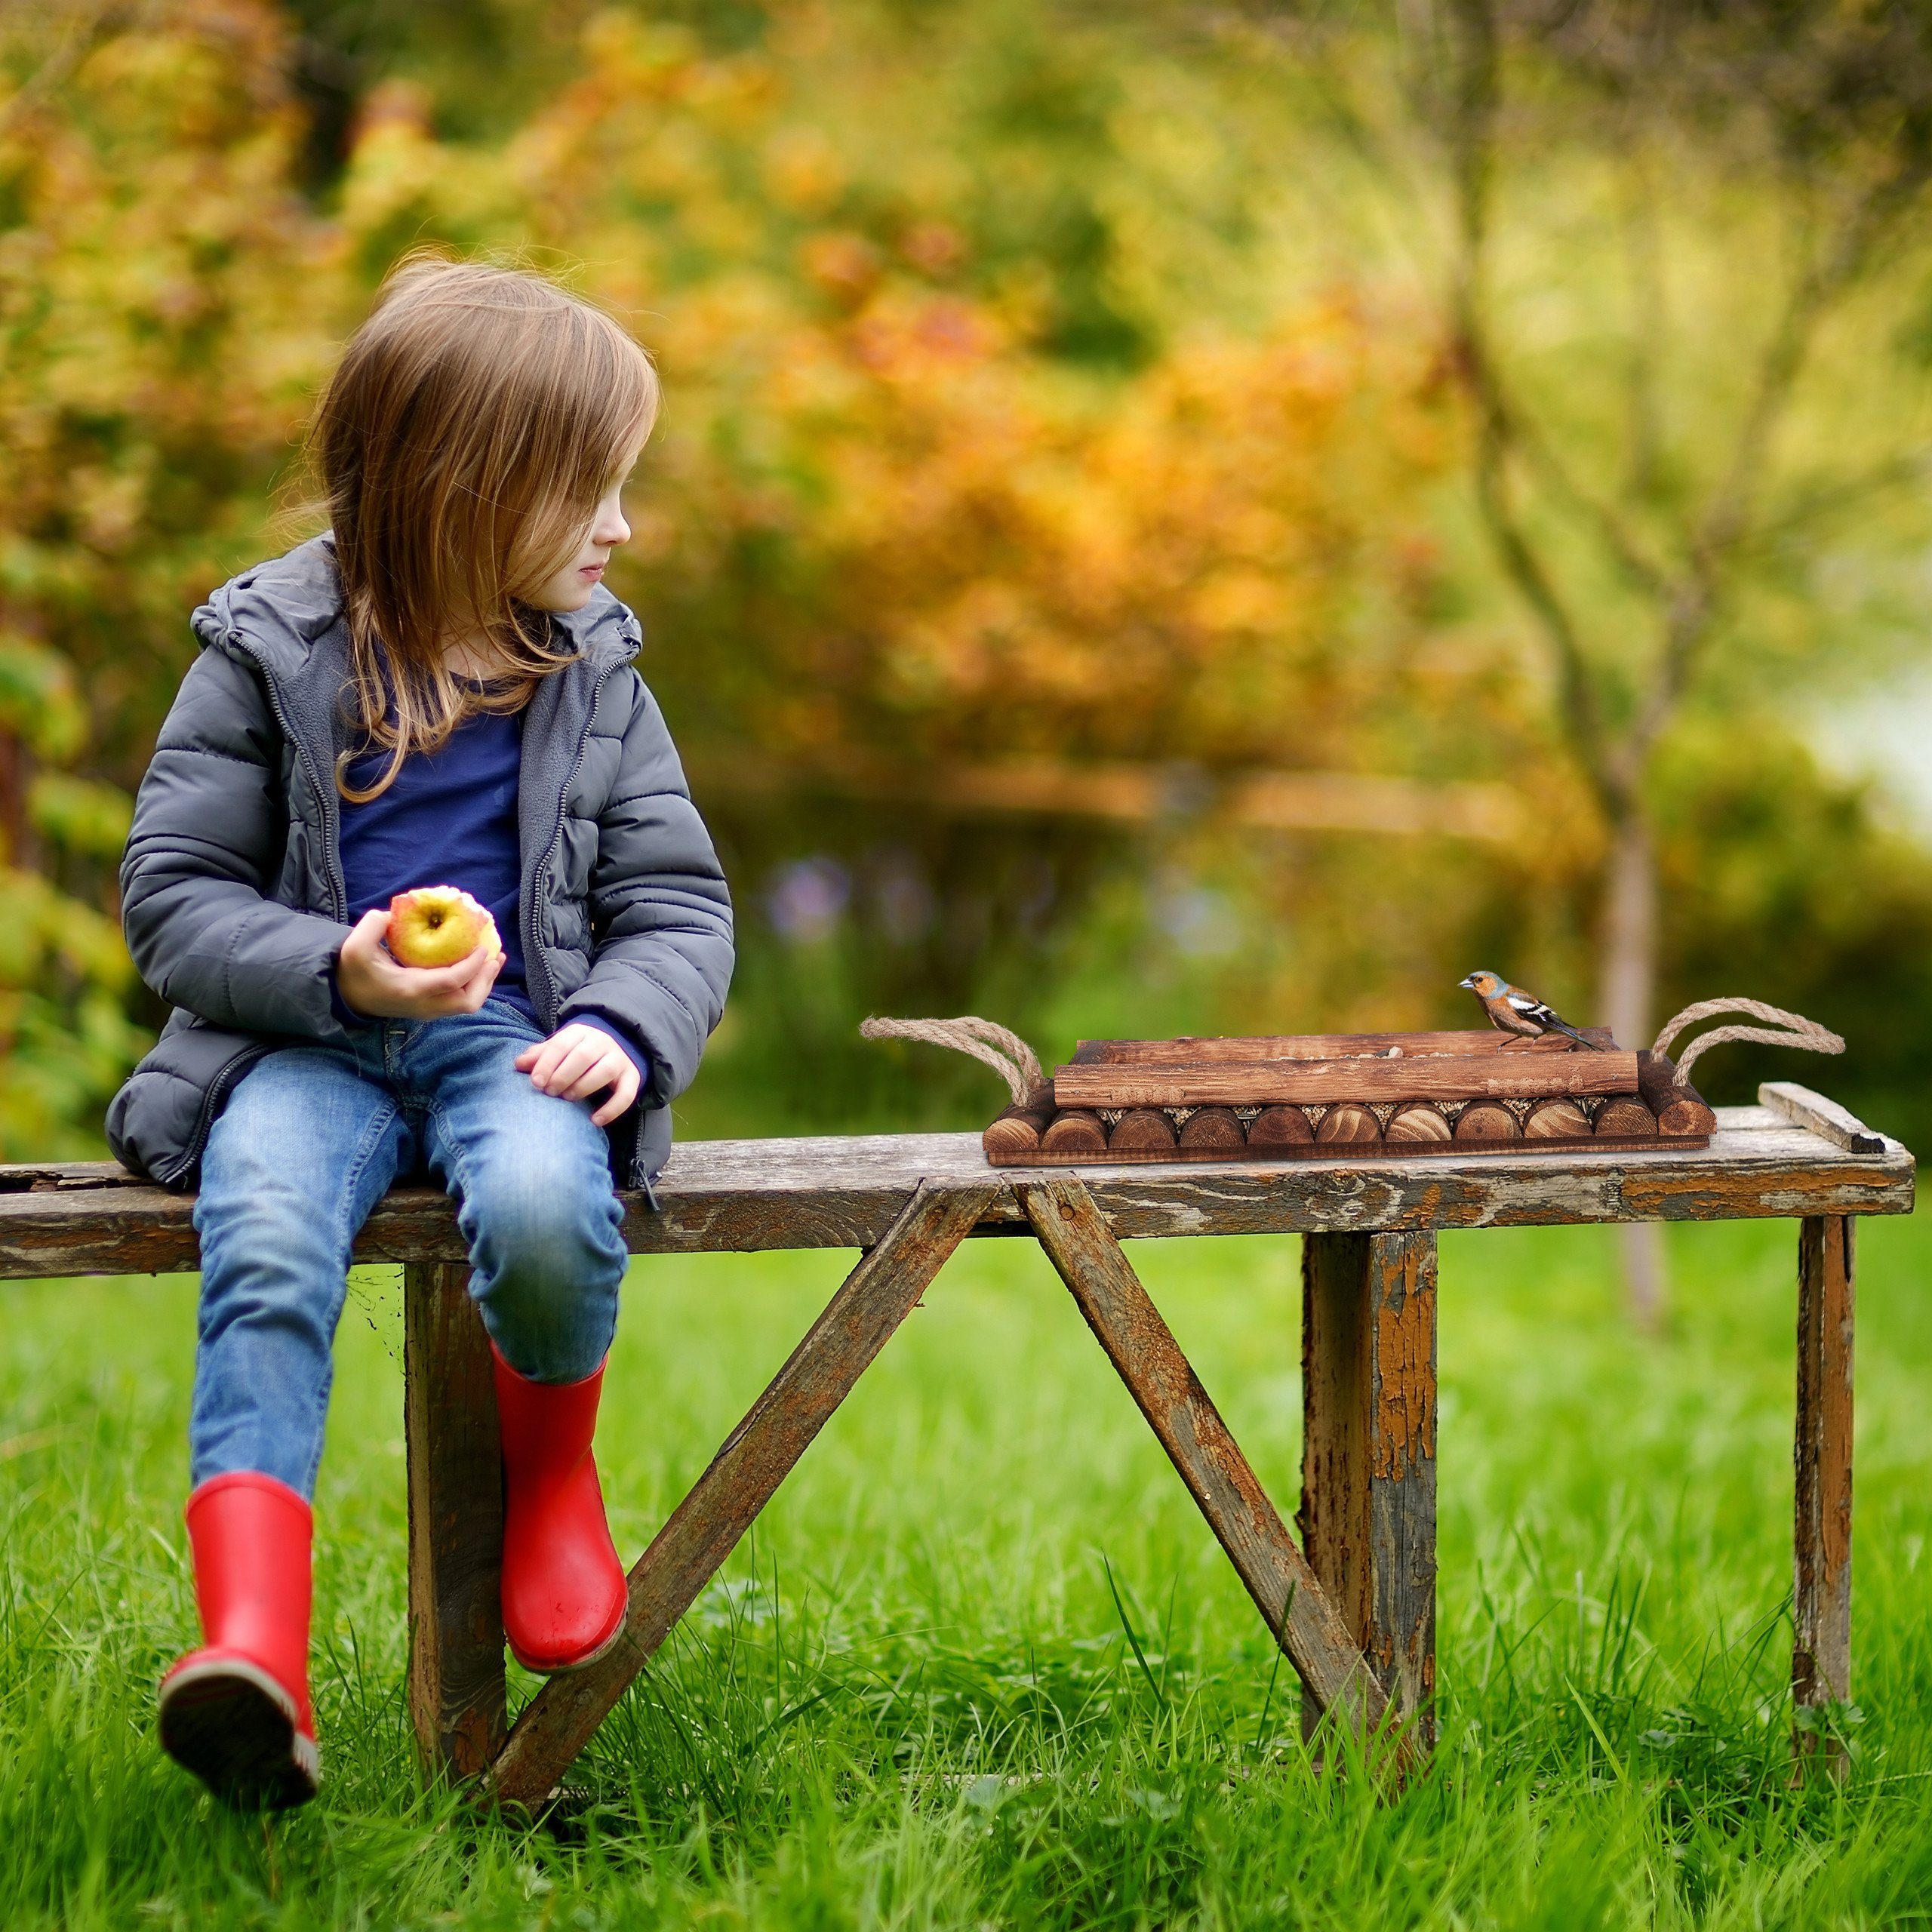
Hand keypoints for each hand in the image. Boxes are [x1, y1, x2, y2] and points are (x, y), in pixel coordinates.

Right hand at [335, 908, 501, 1019]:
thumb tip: (393, 914)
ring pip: (467, 1004)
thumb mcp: (355, 947)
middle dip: (486, 980)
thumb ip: (372, 925)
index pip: (452, 982)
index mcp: (411, 989)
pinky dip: (473, 985)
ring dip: (484, 983)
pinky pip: (460, 1001)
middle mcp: (425, 1005)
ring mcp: (429, 1010)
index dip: (472, 966)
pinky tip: (478, 966)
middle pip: (468, 1002)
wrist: (347, 997)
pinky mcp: (430, 1008)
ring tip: (494, 960)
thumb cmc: (354, 971)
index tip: (483, 947)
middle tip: (494, 956)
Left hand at [515, 1022, 640, 1126]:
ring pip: (605, 1071)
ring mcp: (619, 1059)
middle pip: (584, 1056)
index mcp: (580, 1032)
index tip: (535, 1082)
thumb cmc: (578, 1051)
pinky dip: (612, 1109)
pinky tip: (595, 1120)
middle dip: (563, 1076)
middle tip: (549, 1092)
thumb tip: (518, 1064)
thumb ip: (540, 1056)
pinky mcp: (632, 1077)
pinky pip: (626, 1094)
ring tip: (568, 1098)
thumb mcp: (559, 1048)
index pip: (562, 1045)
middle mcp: (602, 1042)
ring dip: (583, 1087)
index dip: (547, 1064)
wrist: (616, 1046)